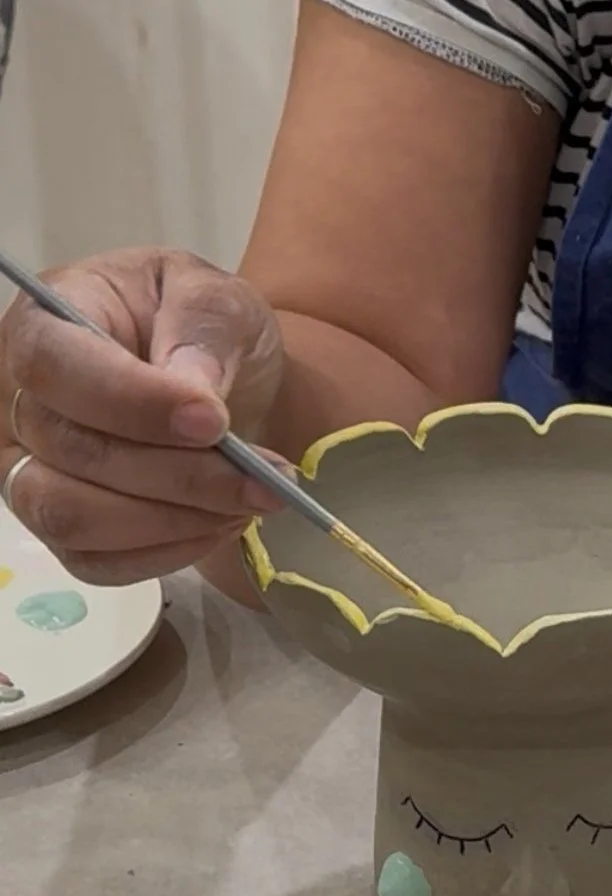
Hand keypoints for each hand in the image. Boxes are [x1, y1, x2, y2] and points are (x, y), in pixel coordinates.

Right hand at [0, 248, 285, 584]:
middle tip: (268, 480)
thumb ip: (204, 328)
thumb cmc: (203, 326)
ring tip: (252, 500)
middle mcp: (21, 403)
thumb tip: (194, 393)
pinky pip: (99, 563)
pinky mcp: (67, 530)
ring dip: (177, 520)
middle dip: (183, 475)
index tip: (213, 422)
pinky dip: (170, 552)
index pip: (53, 368)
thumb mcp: (218, 298)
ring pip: (74, 518)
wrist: (216, 376)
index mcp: (45, 325)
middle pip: (74, 454)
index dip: (131, 402)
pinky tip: (223, 523)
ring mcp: (32, 472)